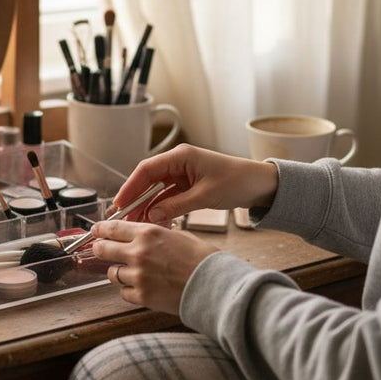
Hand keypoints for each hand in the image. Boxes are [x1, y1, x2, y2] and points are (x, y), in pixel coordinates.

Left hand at [93, 218, 218, 313]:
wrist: (214, 286)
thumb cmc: (202, 260)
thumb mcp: (179, 236)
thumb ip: (156, 236)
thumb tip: (142, 237)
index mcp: (148, 234)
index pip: (113, 228)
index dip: (100, 229)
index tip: (95, 231)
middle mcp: (139, 253)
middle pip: (103, 250)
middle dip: (99, 249)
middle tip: (100, 250)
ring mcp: (138, 276)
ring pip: (113, 273)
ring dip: (119, 272)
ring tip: (133, 273)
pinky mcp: (141, 296)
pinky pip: (124, 292)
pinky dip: (130, 290)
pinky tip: (143, 288)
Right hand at [112, 144, 278, 223]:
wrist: (261, 184)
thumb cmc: (238, 181)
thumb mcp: (205, 195)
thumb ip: (177, 205)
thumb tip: (152, 215)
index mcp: (181, 156)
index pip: (146, 169)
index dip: (130, 186)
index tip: (119, 203)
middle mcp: (178, 162)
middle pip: (148, 180)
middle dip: (135, 199)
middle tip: (123, 218)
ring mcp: (182, 174)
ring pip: (156, 191)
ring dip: (147, 206)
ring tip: (137, 224)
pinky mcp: (188, 186)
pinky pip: (168, 197)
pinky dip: (160, 209)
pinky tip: (154, 221)